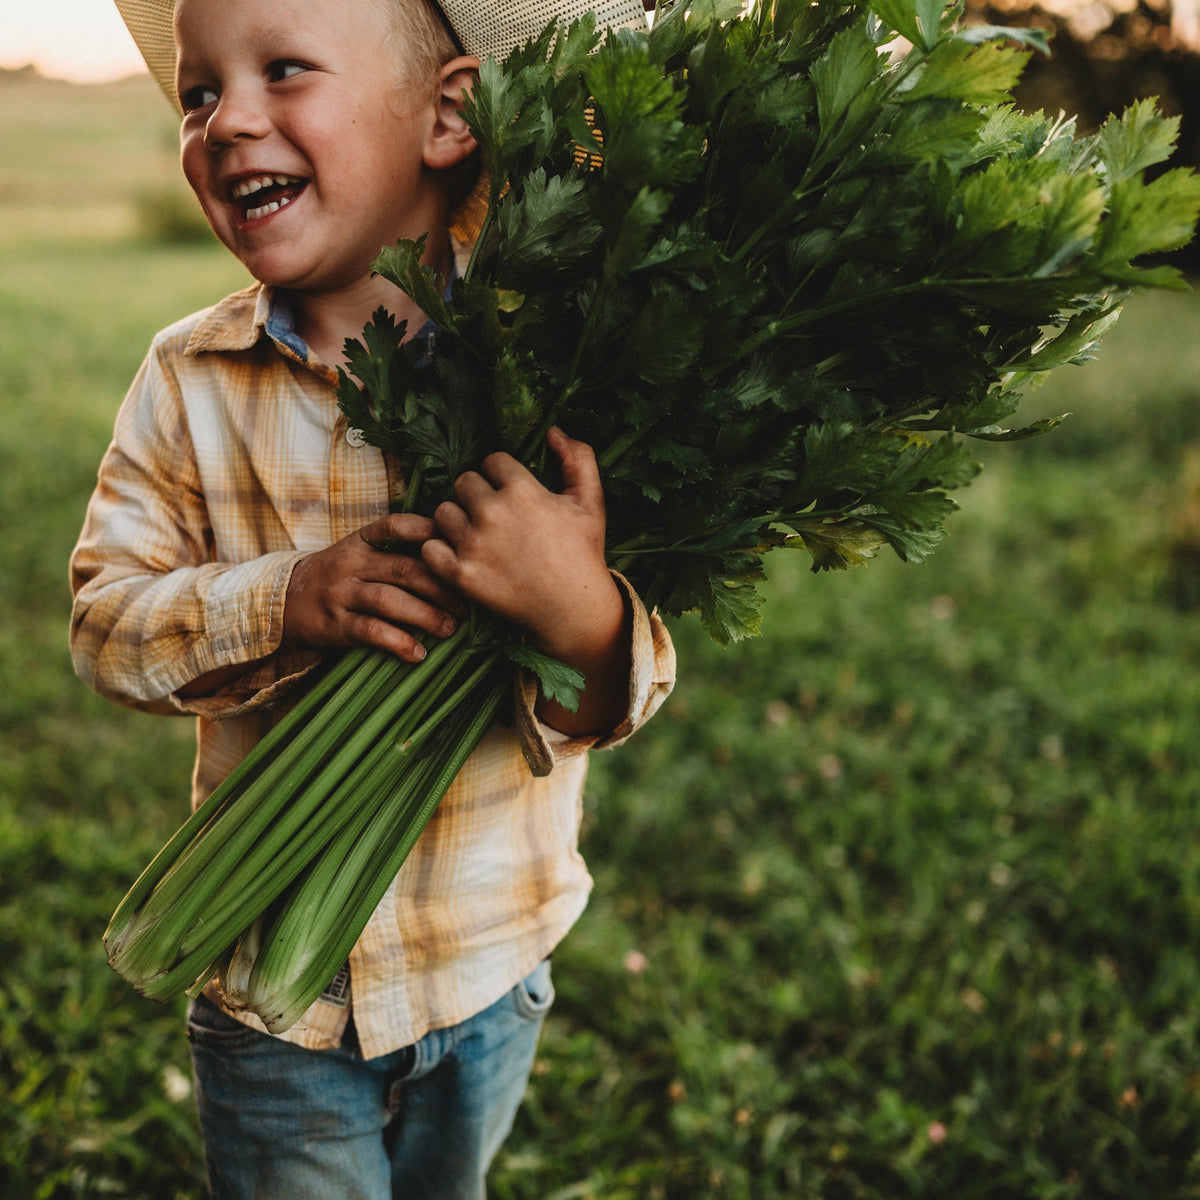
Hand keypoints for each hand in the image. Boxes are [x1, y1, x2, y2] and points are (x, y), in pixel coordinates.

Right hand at [283, 513, 461, 661]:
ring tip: (450, 627)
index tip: (456, 542)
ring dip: (425, 615)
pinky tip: (419, 653)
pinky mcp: (336, 624)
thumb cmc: (339, 577)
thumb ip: (396, 553)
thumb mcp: (360, 553)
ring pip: (389, 600)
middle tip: (467, 602)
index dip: (427, 531)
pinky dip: (399, 643)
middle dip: (441, 586)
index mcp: (361, 541)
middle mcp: (352, 564)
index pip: (395, 526)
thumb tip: (452, 561)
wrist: (284, 601)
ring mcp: (342, 594)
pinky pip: (371, 632)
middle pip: (404, 568)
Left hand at [422, 427, 631, 733]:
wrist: (573, 609)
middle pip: (463, 483)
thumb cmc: (584, 553)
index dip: (502, 475)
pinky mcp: (460, 574)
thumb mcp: (591, 501)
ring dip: (457, 521)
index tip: (512, 494)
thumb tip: (553, 430)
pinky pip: (430, 548)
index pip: (491, 461)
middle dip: (477, 495)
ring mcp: (473, 545)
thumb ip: (578, 458)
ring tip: (479, 537)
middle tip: (495, 517)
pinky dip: (441, 551)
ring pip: (443, 513)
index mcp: (521, 490)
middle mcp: (492, 513)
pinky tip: (463, 556)